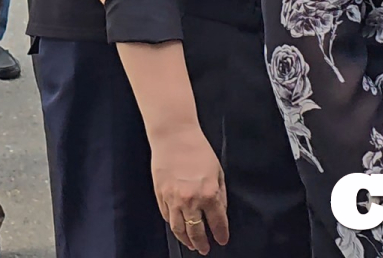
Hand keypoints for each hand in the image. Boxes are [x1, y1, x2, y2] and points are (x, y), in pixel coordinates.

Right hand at [150, 123, 228, 253]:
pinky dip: (173, 224)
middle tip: (205, 249)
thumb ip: (220, 195)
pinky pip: (167, 216)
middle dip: (202, 243)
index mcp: (209, 194)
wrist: (174, 135)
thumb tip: (220, 212)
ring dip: (186, 239)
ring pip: (179, 228)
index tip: (222, 240)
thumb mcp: (218, 172)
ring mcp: (173, 199)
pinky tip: (178, 227)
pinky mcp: (160, 194)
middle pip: (196, 231)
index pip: (217, 223)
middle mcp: (190, 200)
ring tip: (191, 244)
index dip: (221, 234)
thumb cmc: (198, 149)